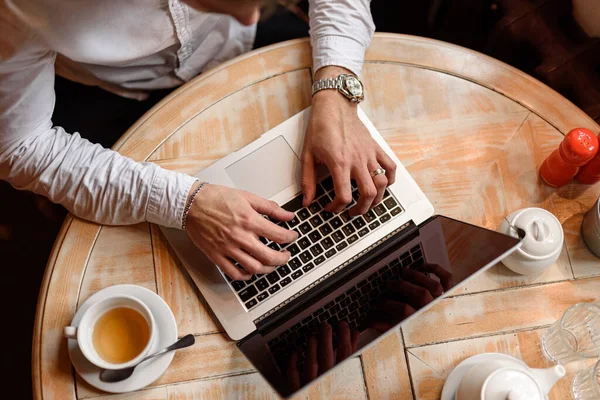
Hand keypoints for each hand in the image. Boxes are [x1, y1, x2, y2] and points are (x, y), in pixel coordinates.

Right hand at [185, 183, 297, 279]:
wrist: (191, 203)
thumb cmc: (216, 198)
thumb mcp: (247, 197)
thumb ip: (270, 208)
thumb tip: (287, 214)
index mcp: (249, 220)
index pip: (278, 235)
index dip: (290, 238)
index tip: (292, 237)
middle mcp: (240, 236)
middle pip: (269, 256)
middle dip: (283, 258)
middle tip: (286, 255)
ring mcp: (228, 248)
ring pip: (254, 268)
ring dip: (268, 269)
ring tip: (272, 264)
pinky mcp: (216, 255)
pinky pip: (234, 273)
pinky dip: (245, 276)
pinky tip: (251, 272)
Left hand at [287, 322, 358, 390]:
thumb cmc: (337, 395)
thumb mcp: (351, 380)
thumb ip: (353, 358)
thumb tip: (355, 338)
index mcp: (342, 379)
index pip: (346, 354)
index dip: (345, 337)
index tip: (344, 326)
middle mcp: (327, 383)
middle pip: (327, 355)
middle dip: (327, 337)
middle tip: (326, 325)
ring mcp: (311, 387)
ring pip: (311, 362)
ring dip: (311, 345)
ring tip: (312, 334)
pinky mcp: (297, 392)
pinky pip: (293, 374)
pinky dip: (294, 361)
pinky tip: (296, 351)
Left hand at [301, 66, 396, 215]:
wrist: (334, 106)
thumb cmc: (320, 127)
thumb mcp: (307, 155)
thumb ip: (307, 181)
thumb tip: (306, 201)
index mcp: (339, 163)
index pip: (344, 195)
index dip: (337, 208)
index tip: (330, 208)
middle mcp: (357, 160)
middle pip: (368, 194)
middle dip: (361, 209)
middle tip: (352, 213)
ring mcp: (369, 154)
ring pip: (382, 183)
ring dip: (377, 199)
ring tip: (368, 203)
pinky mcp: (375, 148)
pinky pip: (390, 166)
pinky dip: (390, 179)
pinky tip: (383, 184)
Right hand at [369, 264, 454, 330]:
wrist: (447, 338)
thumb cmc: (424, 335)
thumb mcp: (404, 333)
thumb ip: (387, 328)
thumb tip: (369, 322)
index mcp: (424, 321)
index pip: (404, 310)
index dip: (388, 304)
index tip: (377, 303)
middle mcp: (435, 310)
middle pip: (420, 294)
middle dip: (401, 286)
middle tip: (388, 284)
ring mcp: (444, 300)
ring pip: (433, 284)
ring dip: (416, 276)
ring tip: (403, 272)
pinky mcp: (450, 292)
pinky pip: (446, 277)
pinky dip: (435, 269)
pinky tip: (423, 266)